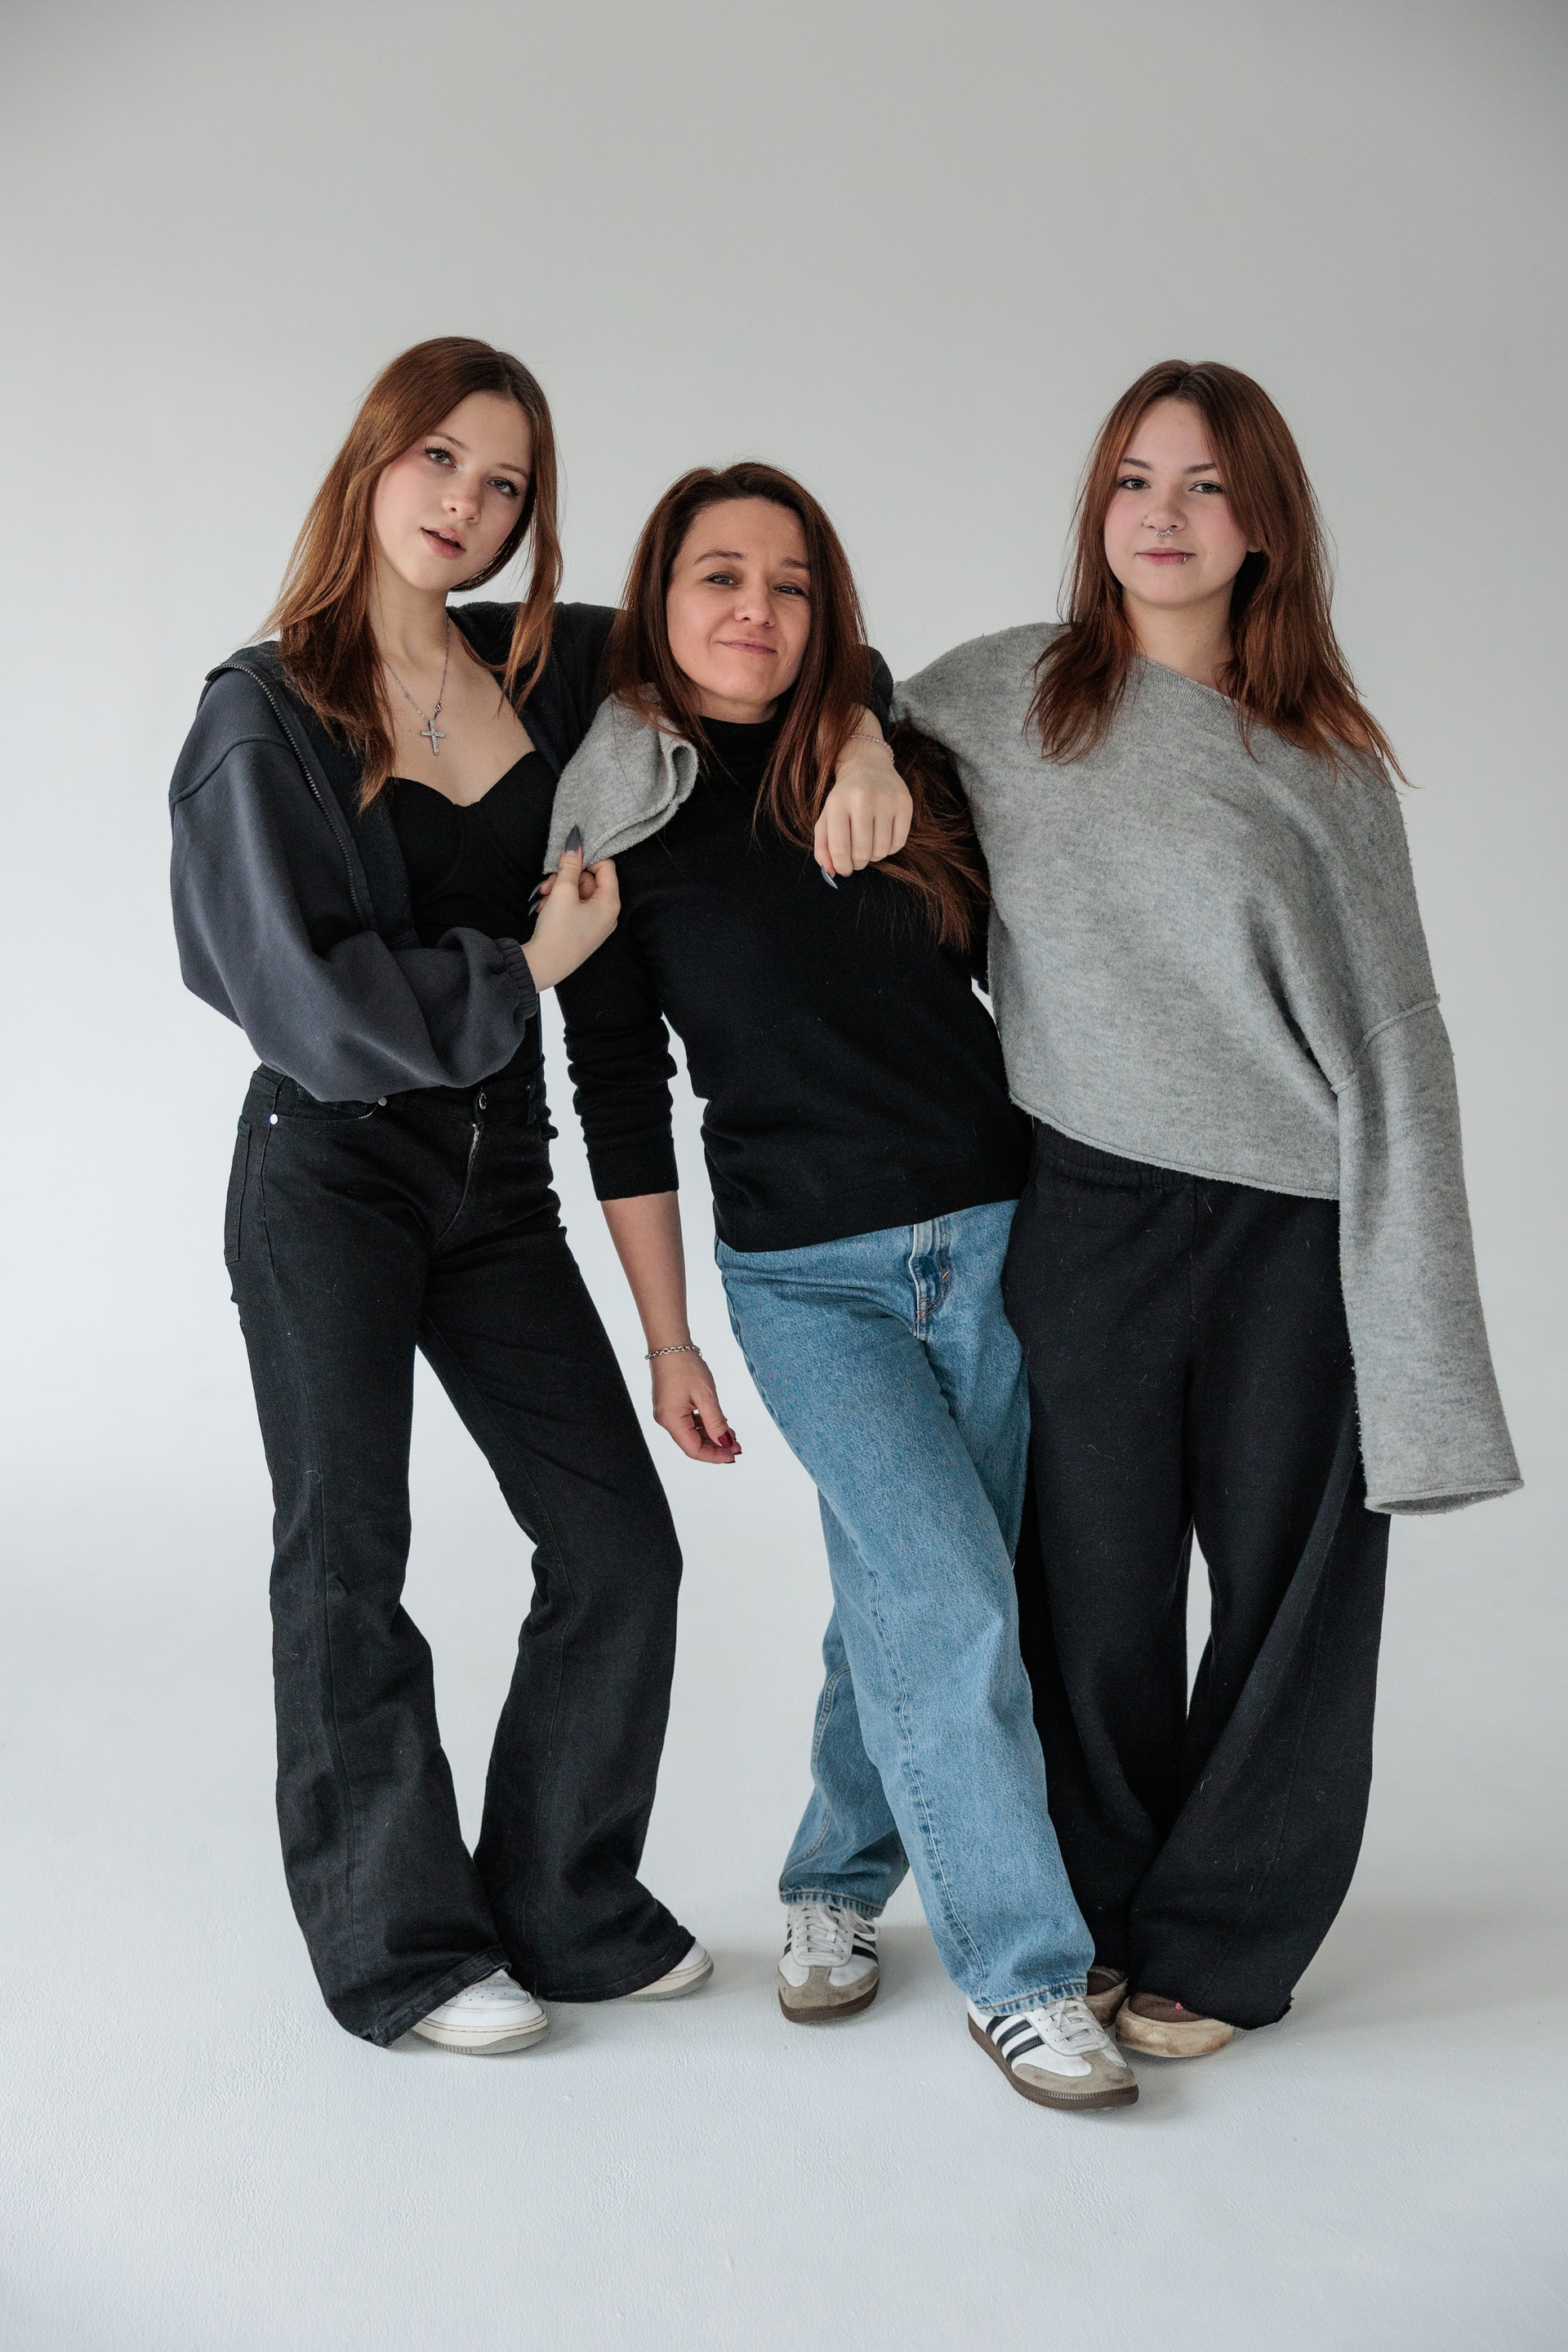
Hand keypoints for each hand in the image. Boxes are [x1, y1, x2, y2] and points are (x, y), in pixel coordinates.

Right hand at [523, 834, 618, 989]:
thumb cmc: (558, 929)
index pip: (607, 867)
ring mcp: (596, 924)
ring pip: (580, 893)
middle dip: (567, 877)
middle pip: (591, 880)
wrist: (544, 965)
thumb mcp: (563, 891)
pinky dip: (560, 903)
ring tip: (542, 896)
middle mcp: (608, 913)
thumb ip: (570, 865)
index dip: (587, 859)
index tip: (567, 859)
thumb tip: (575, 842)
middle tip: (548, 883)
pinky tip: (544, 907)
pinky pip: (576, 907)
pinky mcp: (584, 931)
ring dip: (560, 889)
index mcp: (610, 903)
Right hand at [650, 1350, 740, 1464]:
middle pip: (692, 1444)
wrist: (670, 1344)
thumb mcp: (706, 1396)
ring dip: (711, 1436)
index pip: (694, 1450)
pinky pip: (688, 1422)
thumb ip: (716, 1423)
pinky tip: (719, 1422)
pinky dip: (704, 1425)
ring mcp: (667, 1413)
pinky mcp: (670, 1405)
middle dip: (716, 1447)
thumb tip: (725, 1443)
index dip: (715, 1455)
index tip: (733, 1454)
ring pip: (691, 1434)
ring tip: (731, 1434)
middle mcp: (666, 1420)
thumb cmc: (685, 1365)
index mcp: (672, 1420)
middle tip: (737, 1446)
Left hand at [812, 727, 911, 876]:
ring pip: (881, 850)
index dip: (841, 867)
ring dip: (874, 856)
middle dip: (858, 863)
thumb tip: (830, 873)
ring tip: (869, 845)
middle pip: (862, 852)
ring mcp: (886, 800)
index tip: (844, 870)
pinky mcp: (905, 803)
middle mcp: (863, 799)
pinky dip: (890, 848)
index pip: (839, 848)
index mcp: (838, 803)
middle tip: (857, 859)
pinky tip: (883, 838)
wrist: (867, 765)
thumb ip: (823, 847)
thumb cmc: (844, 798)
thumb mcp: (827, 817)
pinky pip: (899, 843)